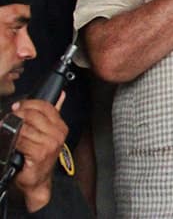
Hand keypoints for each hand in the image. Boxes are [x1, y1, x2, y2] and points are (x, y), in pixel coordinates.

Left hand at [12, 95, 66, 212]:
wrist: (37, 180)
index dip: (27, 104)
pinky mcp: (40, 153)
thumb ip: (54, 113)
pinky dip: (12, 141)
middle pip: (33, 115)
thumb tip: (61, 95)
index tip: (16, 107)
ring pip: (25, 127)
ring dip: (11, 129)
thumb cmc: (40, 158)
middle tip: (7, 119)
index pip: (44, 106)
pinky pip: (21, 140)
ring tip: (6, 131)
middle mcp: (58, 134)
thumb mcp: (48, 133)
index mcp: (61, 126)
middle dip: (16, 115)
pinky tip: (11, 143)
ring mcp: (50, 143)